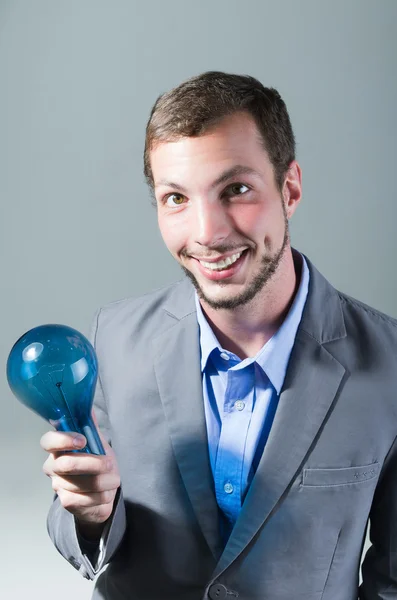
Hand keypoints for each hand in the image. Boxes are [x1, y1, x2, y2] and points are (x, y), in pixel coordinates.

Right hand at [41, 418, 119, 533]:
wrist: (101, 494)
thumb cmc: (97, 464)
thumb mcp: (97, 444)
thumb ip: (91, 427)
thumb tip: (89, 406)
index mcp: (57, 448)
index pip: (48, 441)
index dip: (63, 439)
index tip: (83, 440)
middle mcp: (52, 466)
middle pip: (67, 464)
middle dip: (95, 464)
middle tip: (110, 463)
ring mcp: (58, 485)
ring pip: (84, 483)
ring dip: (106, 481)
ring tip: (114, 479)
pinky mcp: (67, 502)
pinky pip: (88, 499)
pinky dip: (103, 495)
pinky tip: (106, 492)